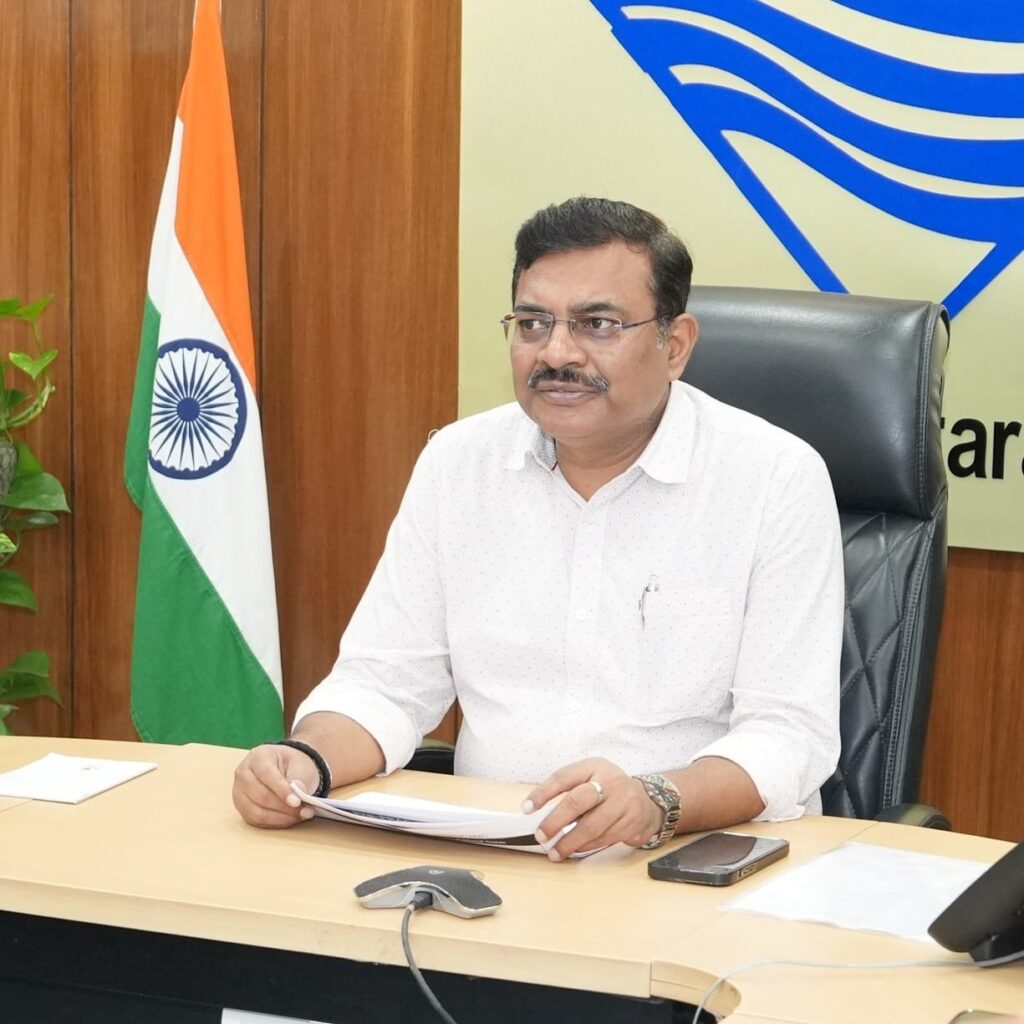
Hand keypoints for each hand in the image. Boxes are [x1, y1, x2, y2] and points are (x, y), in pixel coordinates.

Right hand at [232, 744, 319, 827]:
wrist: (286, 768)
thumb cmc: (292, 765)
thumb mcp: (301, 765)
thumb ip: (299, 779)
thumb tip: (297, 796)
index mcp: (258, 756)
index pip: (266, 774)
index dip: (282, 790)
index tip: (297, 802)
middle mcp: (243, 773)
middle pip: (260, 795)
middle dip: (284, 807)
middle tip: (306, 811)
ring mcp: (239, 792)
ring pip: (256, 812)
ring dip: (281, 817)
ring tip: (300, 816)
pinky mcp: (242, 808)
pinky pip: (256, 820)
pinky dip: (275, 822)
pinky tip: (290, 819)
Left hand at [523, 757, 663, 860]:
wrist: (648, 801)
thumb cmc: (609, 788)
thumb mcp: (593, 776)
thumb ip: (571, 789)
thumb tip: (540, 812)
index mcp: (594, 766)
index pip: (564, 777)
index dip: (543, 793)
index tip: (527, 808)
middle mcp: (610, 782)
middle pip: (577, 801)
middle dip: (555, 821)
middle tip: (541, 835)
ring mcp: (622, 803)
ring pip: (591, 826)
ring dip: (569, 842)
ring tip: (554, 851)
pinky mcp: (630, 823)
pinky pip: (603, 838)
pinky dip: (585, 847)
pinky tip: (574, 850)